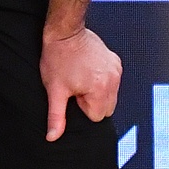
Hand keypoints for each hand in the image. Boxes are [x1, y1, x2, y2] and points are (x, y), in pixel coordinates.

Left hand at [40, 27, 121, 141]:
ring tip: (81, 76)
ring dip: (97, 91)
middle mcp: (113, 80)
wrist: (65, 32)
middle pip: (106, 108)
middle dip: (92, 101)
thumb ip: (56, 116)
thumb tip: (52, 137)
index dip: (82, 106)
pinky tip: (89, 69)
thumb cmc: (58, 58)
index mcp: (100, 89)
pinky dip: (102, 80)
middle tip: (77, 85)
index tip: (74, 92)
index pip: (97, 116)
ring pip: (110, 95)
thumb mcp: (54, 90)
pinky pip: (112, 81)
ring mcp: (116, 69)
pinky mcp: (116, 61)